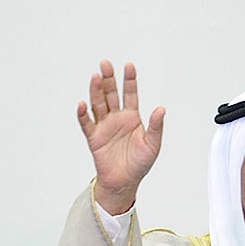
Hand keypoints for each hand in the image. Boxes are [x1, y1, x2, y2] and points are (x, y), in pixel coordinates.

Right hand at [77, 60, 165, 214]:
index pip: (130, 94)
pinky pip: (86, 123)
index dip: (130, 80)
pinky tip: (82, 104)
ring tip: (96, 77)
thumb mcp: (153, 145)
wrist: (125, 181)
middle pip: (111, 94)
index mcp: (132, 117)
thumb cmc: (139, 163)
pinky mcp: (94, 137)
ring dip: (96, 91)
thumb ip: (155, 126)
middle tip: (106, 64)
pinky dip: (83, 114)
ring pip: (98, 104)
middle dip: (109, 79)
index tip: (129, 66)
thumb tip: (161, 110)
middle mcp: (116, 118)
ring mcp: (104, 126)